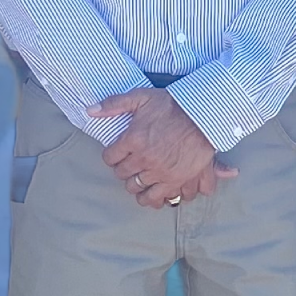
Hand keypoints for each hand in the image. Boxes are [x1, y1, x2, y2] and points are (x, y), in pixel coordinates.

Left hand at [90, 89, 236, 207]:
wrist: (204, 115)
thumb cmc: (173, 104)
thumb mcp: (141, 96)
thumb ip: (114, 103)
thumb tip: (90, 110)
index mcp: (133, 140)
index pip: (110, 158)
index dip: (111, 156)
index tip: (116, 154)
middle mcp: (145, 160)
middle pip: (124, 176)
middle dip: (124, 171)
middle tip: (129, 166)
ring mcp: (162, 173)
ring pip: (140, 192)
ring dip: (138, 189)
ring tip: (140, 183)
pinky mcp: (179, 181)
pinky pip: (164, 198)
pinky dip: (160, 198)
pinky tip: (159, 193)